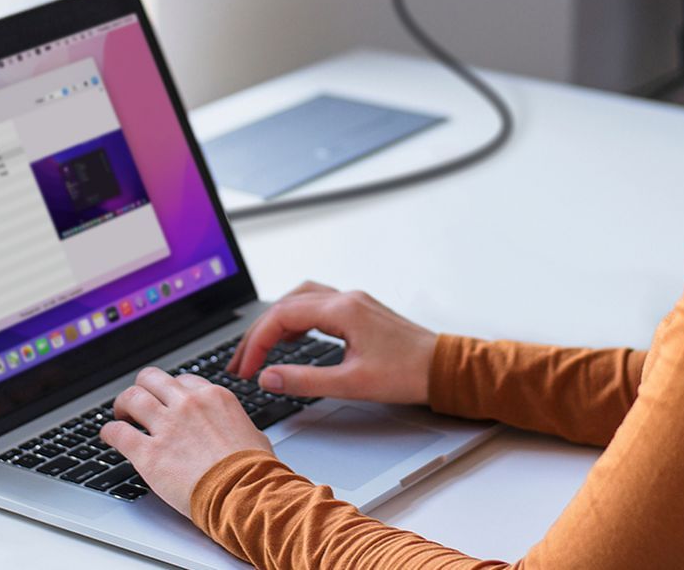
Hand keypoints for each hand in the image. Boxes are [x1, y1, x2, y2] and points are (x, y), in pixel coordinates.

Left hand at [101, 367, 272, 516]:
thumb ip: (238, 426)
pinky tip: (108, 436)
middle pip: (152, 379)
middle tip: (137, 401)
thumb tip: (242, 433)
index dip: (171, 391)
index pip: (183, 380)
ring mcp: (167, 426)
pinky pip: (119, 433)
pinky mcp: (149, 453)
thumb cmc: (254, 471)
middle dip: (143, 387)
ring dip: (123, 405)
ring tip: (120, 414)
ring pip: (132, 397)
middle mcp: (188, 404)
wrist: (244, 494)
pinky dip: (109, 432)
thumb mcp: (254, 435)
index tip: (166, 399)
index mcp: (214, 396)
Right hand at [229, 281, 436, 404]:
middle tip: (241, 361)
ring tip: (259, 348)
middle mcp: (345, 298)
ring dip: (276, 321)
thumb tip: (268, 378)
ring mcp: (353, 301)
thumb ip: (304, 381)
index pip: (283, 316)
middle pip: (286, 304)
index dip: (257, 342)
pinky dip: (296, 319)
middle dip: (259, 332)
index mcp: (342, 310)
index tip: (245, 368)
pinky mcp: (359, 310)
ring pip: (300, 299)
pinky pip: (316, 304)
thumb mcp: (351, 384)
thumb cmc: (406, 375)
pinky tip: (291, 337)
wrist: (443, 368)